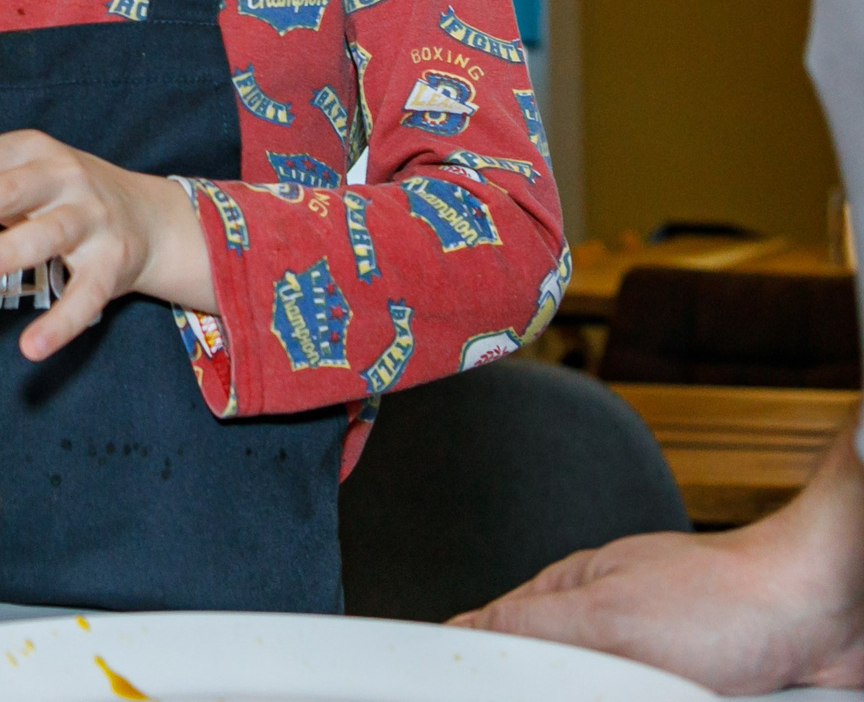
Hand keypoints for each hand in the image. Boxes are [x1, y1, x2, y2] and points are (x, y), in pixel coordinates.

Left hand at [0, 119, 214, 360]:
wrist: (147, 217)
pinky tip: (32, 344)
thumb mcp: (9, 167)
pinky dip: (62, 321)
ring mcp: (92, 220)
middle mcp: (63, 178)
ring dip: (7, 251)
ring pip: (49, 234)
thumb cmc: (63, 191)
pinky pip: (87, 295)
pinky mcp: (114, 264)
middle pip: (7, 192)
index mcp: (29, 151)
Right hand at [455, 438, 863, 694]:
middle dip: (570, 693)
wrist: (826, 617)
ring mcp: (654, 665)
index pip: (495, 634)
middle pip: (554, 684)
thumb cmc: (731, 597)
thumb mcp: (607, 613)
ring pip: (605, 699)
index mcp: (570, 593)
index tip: (475, 689)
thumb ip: (527, 625)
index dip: (485, 671)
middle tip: (613, 688)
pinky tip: (687, 701)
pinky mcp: (695, 692)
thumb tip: (457, 634)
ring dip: (624, 700)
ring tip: (664, 691)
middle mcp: (608, 629)